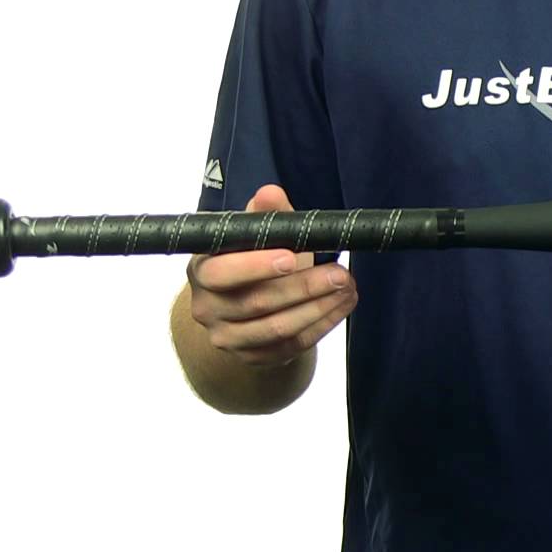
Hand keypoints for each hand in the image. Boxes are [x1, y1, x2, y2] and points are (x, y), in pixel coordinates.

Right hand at [185, 185, 357, 367]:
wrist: (249, 307)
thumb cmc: (254, 262)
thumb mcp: (257, 235)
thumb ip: (265, 214)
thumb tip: (270, 193)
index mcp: (202, 271)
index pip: (221, 272)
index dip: (255, 266)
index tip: (291, 256)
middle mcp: (207, 308)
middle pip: (257, 302)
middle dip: (304, 287)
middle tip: (340, 273)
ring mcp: (228, 338)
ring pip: (278, 328)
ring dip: (320, 307)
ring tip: (348, 287)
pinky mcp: (254, 358)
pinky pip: (292, 345)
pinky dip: (322, 324)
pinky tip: (342, 305)